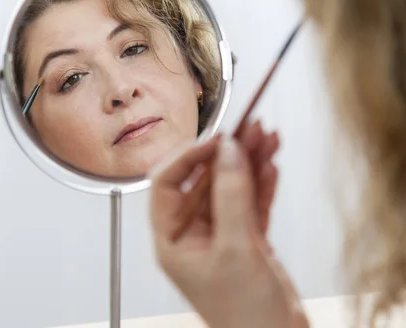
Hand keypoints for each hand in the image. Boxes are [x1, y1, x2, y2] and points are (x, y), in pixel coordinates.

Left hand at [149, 133, 307, 327]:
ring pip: (231, 188)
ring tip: (268, 138)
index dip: (189, 156)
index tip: (218, 139)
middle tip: (251, 129)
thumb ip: (231, 198)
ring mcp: (220, 235)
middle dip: (228, 154)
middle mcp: (192, 233)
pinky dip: (262, 184)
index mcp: (172, 238)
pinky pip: (251, 203)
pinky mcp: (245, 240)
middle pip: (205, 181)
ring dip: (249, 163)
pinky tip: (271, 165)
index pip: (167, 182)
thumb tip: (228, 152)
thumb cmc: (245, 315)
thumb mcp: (235, 250)